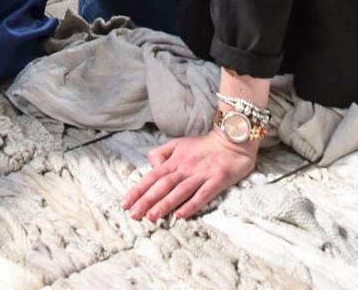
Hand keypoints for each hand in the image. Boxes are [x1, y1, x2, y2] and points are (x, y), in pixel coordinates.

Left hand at [122, 129, 258, 221]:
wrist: (233, 139)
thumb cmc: (204, 145)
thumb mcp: (179, 144)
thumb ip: (162, 154)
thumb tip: (151, 167)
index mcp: (175, 160)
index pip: (152, 176)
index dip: (138, 190)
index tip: (125, 204)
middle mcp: (185, 168)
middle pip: (163, 185)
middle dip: (147, 200)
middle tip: (134, 215)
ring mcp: (201, 174)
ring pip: (180, 191)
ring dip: (165, 204)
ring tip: (152, 217)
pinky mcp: (217, 180)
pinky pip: (203, 194)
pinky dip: (192, 205)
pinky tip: (181, 215)